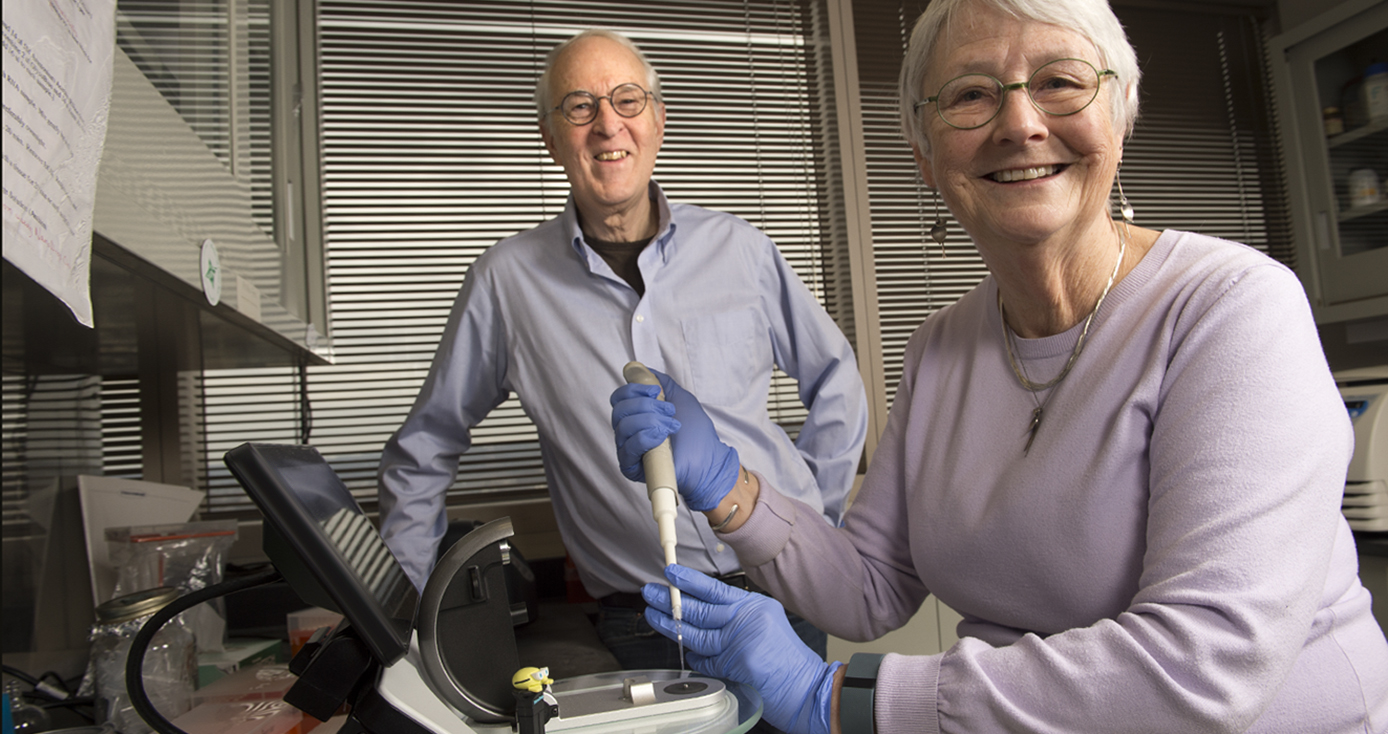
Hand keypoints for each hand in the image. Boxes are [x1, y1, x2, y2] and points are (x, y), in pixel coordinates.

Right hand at [610, 369, 740, 510]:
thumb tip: (639, 369)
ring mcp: (628, 450)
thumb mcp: (679, 398)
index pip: (618, 398)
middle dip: (646, 406)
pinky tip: (662, 438)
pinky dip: (646, 437)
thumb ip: (659, 382)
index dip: (633, 390)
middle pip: (619, 410)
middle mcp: (628, 432)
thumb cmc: (696, 432)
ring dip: (651, 421)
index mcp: (636, 416)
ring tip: (671, 426)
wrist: (708, 458)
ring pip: (624, 426)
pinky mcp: (631, 468)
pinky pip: (628, 447)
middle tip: (669, 411)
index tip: (654, 391)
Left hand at [642, 565, 841, 733]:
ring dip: (670, 624)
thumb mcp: (765, 627)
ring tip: (652, 614)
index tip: (670, 574)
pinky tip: (685, 652)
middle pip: (700, 608)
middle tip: (650, 592)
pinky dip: (694, 658)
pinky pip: (704, 660)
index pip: (715, 589)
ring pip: (695, 632)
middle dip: (670, 600)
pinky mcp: (735, 662)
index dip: (689, 581)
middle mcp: (747, 620)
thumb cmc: (787, 661)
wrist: (807, 689)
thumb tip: (702, 615)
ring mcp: (740, 641)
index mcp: (754, 607)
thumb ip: (737, 620)